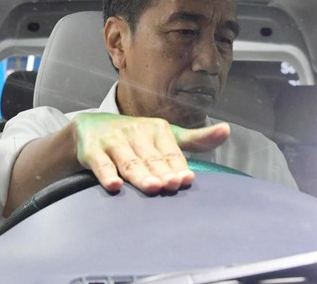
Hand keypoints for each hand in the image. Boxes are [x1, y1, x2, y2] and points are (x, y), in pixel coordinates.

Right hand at [72, 113, 229, 193]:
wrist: (89, 128)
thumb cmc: (134, 138)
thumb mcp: (164, 135)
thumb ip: (195, 139)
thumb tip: (227, 130)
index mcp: (157, 128)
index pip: (170, 153)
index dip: (178, 167)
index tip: (186, 179)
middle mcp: (136, 131)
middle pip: (152, 159)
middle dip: (162, 173)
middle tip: (172, 185)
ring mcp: (114, 140)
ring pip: (130, 162)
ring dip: (140, 175)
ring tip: (153, 186)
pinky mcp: (92, 150)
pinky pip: (101, 164)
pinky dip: (107, 174)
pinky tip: (114, 185)